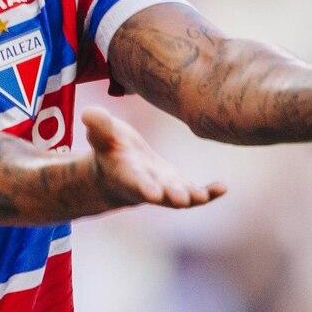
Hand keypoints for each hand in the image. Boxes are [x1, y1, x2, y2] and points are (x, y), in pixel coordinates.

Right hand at [83, 108, 225, 209]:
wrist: (117, 171)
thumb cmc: (109, 149)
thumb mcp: (102, 135)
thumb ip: (98, 125)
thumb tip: (89, 112)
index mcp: (125, 173)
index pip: (133, 181)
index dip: (142, 186)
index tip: (150, 193)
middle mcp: (146, 185)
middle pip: (158, 193)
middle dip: (170, 195)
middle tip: (181, 200)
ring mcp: (164, 189)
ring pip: (179, 197)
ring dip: (191, 197)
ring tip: (203, 195)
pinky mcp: (179, 187)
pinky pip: (196, 194)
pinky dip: (209, 193)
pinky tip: (222, 188)